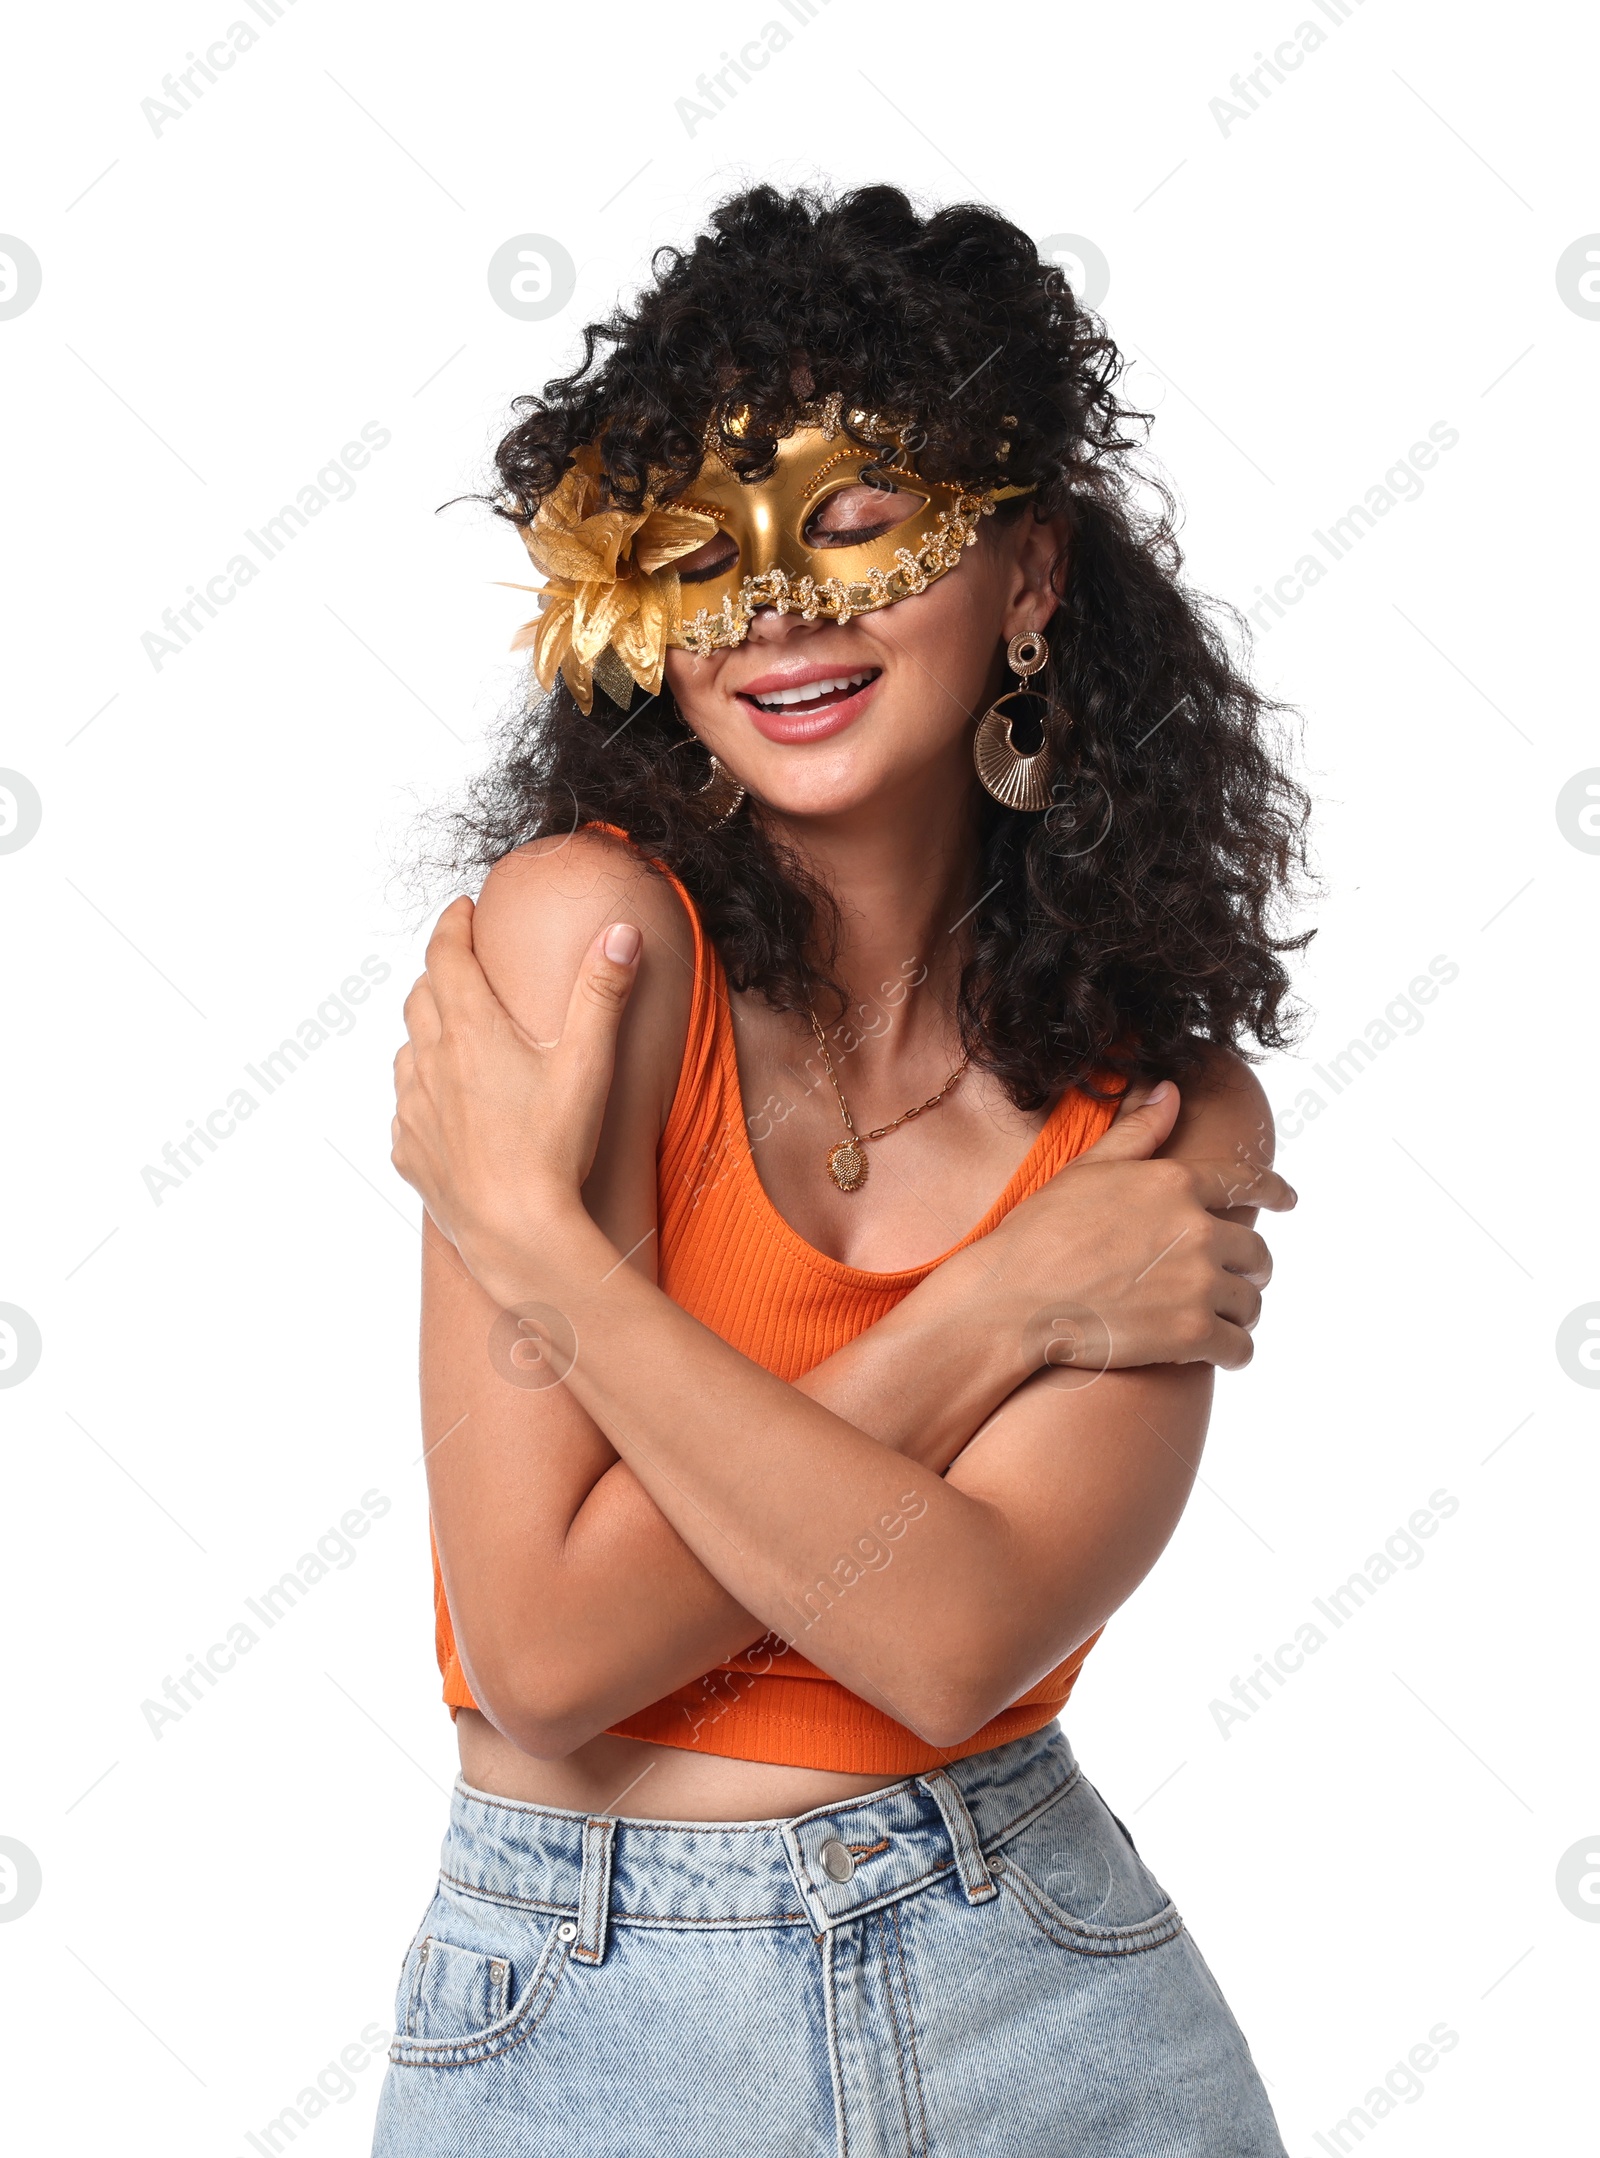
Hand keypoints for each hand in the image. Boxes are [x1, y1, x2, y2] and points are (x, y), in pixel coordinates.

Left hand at [390, 897, 642, 1254]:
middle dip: (441, 972)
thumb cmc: (554, 1149)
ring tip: (456, 1035)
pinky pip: (405, 1106)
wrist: (515, 1233)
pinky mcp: (409, 1150)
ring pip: (407, 1050)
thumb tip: (620, 932)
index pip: (445, 953)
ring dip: (427, 1031)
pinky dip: (422, 1090)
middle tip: (466, 966)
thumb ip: (602, 992)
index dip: (452, 923)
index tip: (463, 909)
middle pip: (420, 996)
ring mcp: (413, 1108)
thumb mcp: (588, 1063)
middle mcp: (429, 1061)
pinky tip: (446, 1104)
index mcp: (470, 1029)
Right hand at [973, 1081, 1295, 1372]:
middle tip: (1232, 1280)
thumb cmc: (1040, 1233)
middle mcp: (1199, 1229)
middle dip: (1249, 1267)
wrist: (1014, 1300)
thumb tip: (1171, 1090)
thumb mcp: (1087, 1169)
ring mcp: (1199, 1284)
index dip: (1275, 1192)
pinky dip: (1234, 1351)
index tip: (1288, 1201)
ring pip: (1250, 1302)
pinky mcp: (1193, 1335)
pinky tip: (1219, 1352)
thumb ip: (1140, 1132)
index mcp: (1177, 1182)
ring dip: (1238, 1311)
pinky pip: (1240, 1347)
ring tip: (1217, 1319)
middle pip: (1256, 1252)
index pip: (1249, 1182)